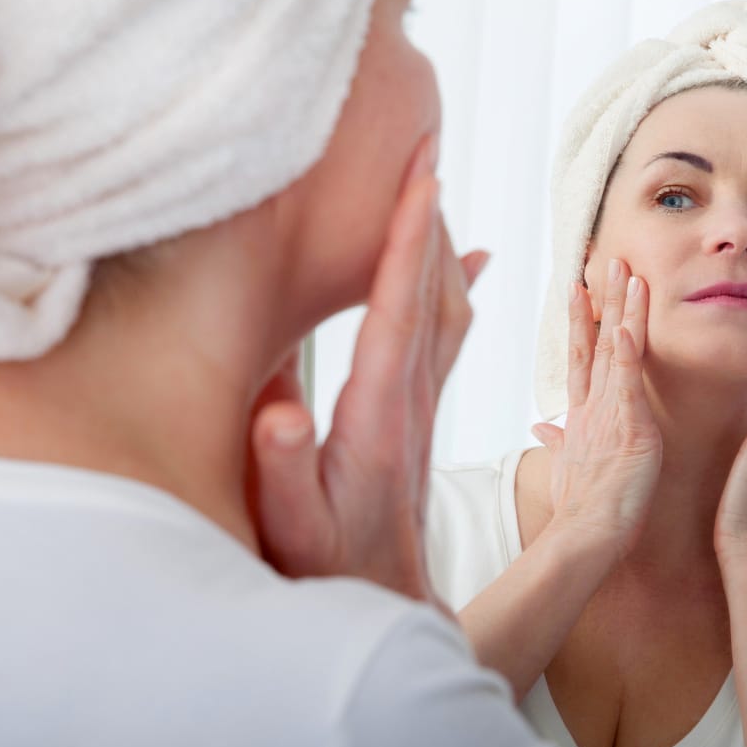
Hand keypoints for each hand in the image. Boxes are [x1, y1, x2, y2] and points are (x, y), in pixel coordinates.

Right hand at [247, 134, 487, 600]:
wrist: (384, 598)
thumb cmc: (328, 562)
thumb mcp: (291, 524)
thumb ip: (280, 470)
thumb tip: (278, 413)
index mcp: (377, 414)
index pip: (399, 310)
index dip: (410, 242)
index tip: (425, 178)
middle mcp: (409, 399)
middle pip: (430, 292)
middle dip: (429, 218)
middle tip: (429, 148)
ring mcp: (419, 404)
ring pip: (445, 308)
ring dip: (440, 244)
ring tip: (434, 186)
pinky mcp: (419, 413)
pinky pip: (448, 336)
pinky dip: (456, 288)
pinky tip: (468, 263)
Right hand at [531, 259, 661, 557]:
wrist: (583, 537)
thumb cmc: (580, 511)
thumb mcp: (567, 469)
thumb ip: (556, 441)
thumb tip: (539, 426)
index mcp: (580, 416)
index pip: (582, 357)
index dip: (582, 321)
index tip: (582, 287)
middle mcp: (591, 407)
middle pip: (595, 342)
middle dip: (604, 300)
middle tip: (609, 260)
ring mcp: (608, 415)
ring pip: (613, 352)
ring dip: (621, 311)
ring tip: (627, 273)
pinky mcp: (627, 429)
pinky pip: (626, 385)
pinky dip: (627, 356)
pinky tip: (627, 326)